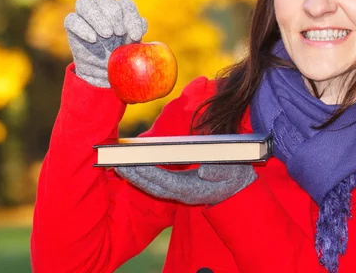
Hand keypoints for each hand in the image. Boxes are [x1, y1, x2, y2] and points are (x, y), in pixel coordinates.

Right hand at [64, 0, 146, 87]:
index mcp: (120, 10)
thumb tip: (143, 22)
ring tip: (107, 35)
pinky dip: (82, 27)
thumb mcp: (133, 48)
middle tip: (119, 32)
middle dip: (113, 12)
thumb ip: (137, 34)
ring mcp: (85, 15)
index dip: (131, 17)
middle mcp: (101, 8)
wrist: (105, 72)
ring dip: (97, 17)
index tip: (135, 36)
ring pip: (84, 3)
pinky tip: (93, 39)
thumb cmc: (122, 57)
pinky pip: (72, 19)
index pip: (125, 4)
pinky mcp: (72, 25)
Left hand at [115, 164, 256, 204]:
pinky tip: (133, 167)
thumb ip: (220, 170)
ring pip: (151, 186)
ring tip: (119, 163)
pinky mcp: (177, 188)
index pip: (164, 181)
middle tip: (116, 162)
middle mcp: (182, 193)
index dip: (147, 172)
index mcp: (193, 189)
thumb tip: (204, 170)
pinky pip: (156, 184)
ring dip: (135, 176)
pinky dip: (143, 176)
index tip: (133, 163)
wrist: (239, 190)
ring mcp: (179, 192)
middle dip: (134, 174)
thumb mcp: (234, 171)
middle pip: (152, 185)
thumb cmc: (236, 177)